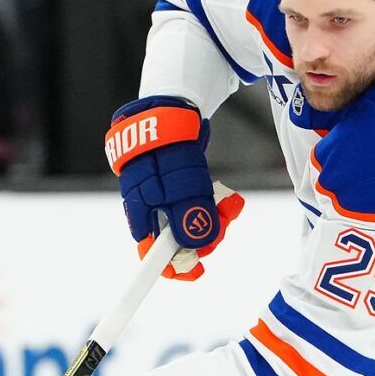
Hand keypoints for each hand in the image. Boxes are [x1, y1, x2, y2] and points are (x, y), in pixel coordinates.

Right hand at [105, 95, 242, 279]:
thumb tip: (196, 247)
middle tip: (226, 223)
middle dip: (205, 234)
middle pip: (177, 237)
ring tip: (232, 205)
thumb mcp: (183, 182)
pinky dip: (215, 203)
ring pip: (192, 220)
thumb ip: (189, 215)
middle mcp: (151, 204)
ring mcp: (165, 193)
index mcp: (141, 208)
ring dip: (216, 217)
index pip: (151, 250)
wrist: (173, 101)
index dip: (172, 266)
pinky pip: (199, 203)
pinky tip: (229, 198)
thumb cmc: (171, 141)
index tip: (195, 273)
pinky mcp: (180, 182)